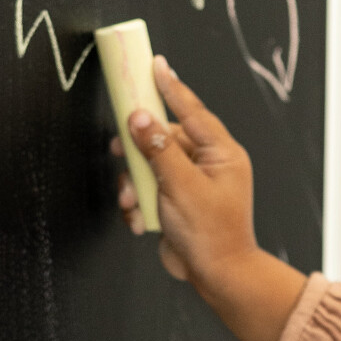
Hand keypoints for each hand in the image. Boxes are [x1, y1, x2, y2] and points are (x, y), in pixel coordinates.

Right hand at [110, 56, 258, 284]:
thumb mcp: (181, 186)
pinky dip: (139, 203)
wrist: (215, 275)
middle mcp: (208, 163)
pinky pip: (149, 189)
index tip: (155, 65)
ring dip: (136, 184)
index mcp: (221, 153)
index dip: (171, 87)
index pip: (192, 110)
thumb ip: (158, 149)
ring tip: (133, 202)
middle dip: (139, 152)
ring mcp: (191, 182)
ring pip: (151, 166)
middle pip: (164, 138)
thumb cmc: (211, 233)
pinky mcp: (176, 201)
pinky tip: (140, 219)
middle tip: (119, 149)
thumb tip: (141, 118)